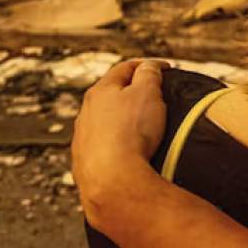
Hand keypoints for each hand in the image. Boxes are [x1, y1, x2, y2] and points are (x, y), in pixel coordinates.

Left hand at [74, 59, 168, 226]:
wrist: (113, 180)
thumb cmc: (131, 133)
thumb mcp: (148, 92)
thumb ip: (149, 74)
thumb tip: (148, 67)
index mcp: (100, 91)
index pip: (124, 68)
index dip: (147, 66)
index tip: (164, 69)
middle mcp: (85, 113)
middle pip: (111, 96)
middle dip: (132, 94)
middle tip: (154, 98)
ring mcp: (82, 140)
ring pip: (105, 123)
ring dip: (122, 122)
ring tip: (143, 131)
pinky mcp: (84, 165)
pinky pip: (103, 149)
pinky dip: (117, 146)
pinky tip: (130, 154)